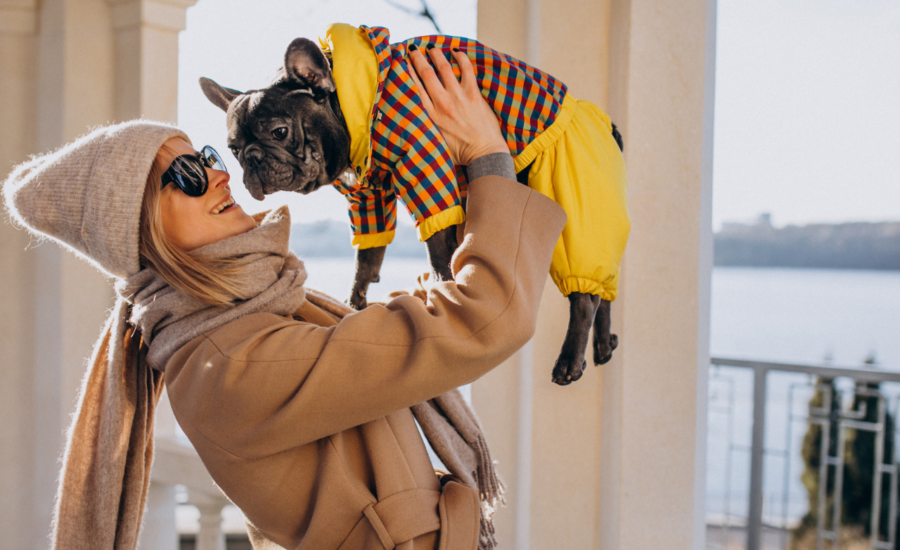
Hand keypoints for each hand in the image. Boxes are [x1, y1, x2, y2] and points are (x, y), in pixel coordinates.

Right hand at [407, 45, 508, 165]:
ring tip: (431, 48)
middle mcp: (442, 103)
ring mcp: (458, 97)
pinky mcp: (473, 94)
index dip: (407, 72)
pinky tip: (456, 51)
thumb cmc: (460, 154)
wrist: (484, 155)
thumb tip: (413, 122)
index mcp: (430, 116)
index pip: (414, 88)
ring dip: (436, 54)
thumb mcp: (435, 143)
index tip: (402, 62)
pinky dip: (461, 58)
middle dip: (417, 58)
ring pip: (444, 67)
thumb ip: (425, 129)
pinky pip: (466, 69)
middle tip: (413, 49)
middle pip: (426, 73)